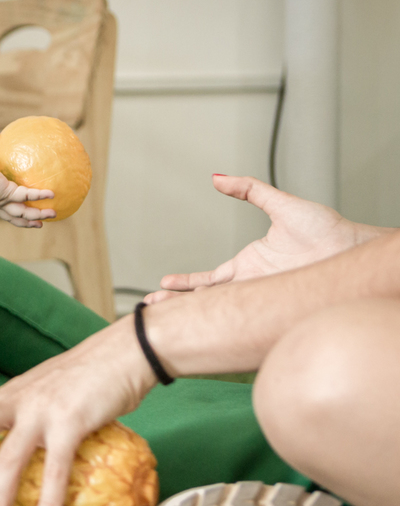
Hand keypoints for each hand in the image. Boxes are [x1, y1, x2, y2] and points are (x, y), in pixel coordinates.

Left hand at [0, 131, 56, 227]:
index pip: (9, 211)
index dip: (19, 216)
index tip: (30, 219)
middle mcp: (0, 202)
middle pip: (18, 217)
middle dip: (31, 221)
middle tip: (44, 223)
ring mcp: (4, 200)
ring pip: (24, 212)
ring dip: (38, 215)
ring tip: (53, 214)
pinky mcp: (7, 193)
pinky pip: (27, 195)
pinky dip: (39, 195)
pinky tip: (51, 194)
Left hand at [0, 317, 154, 505]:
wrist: (128, 351)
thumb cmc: (92, 375)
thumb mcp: (47, 389)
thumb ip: (30, 411)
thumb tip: (23, 445)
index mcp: (11, 392)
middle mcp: (19, 398)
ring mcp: (43, 409)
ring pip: (8, 456)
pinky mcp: (71, 421)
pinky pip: (55, 468)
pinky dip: (48, 501)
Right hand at [146, 174, 384, 302]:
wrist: (353, 247)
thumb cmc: (327, 229)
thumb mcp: (280, 204)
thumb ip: (250, 189)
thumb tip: (218, 178)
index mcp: (248, 266)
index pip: (209, 280)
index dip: (185, 284)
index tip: (164, 285)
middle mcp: (253, 285)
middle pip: (207, 299)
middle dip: (178, 304)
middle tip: (151, 309)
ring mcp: (264, 296)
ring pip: (221, 310)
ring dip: (193, 314)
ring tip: (166, 318)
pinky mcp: (276, 304)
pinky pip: (244, 315)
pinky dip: (223, 321)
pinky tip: (206, 327)